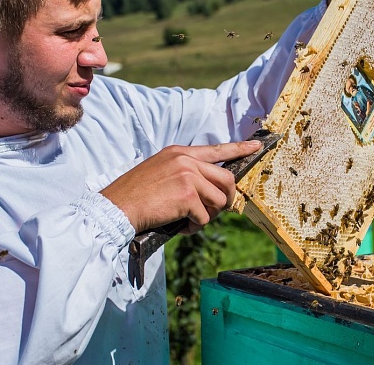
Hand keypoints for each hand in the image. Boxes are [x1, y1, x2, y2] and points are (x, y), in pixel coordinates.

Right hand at [100, 140, 261, 232]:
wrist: (118, 206)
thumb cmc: (135, 194)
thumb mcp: (160, 171)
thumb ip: (184, 173)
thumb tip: (208, 190)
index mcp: (179, 152)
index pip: (216, 149)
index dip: (239, 149)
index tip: (256, 146)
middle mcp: (186, 160)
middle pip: (226, 179)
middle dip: (227, 198)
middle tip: (219, 209)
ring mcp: (188, 176)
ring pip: (218, 200)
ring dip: (207, 215)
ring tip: (188, 220)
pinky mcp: (188, 196)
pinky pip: (205, 217)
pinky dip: (193, 227)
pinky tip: (178, 225)